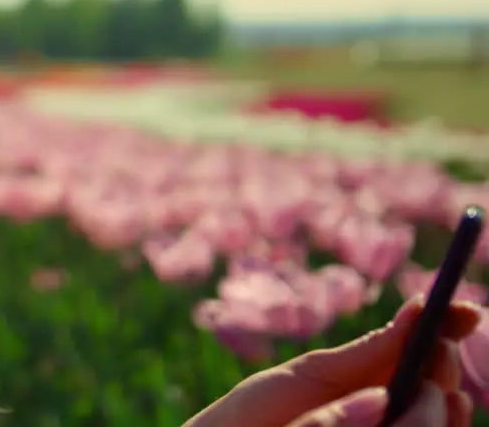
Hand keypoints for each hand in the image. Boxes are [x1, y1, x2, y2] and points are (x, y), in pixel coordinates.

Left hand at [185, 296, 481, 426]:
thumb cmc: (259, 415)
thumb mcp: (313, 376)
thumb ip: (366, 354)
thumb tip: (421, 311)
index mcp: (376, 385)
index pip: (428, 357)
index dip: (450, 329)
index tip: (466, 310)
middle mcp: (391, 413)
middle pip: (443, 392)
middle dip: (442, 369)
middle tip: (432, 357)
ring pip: (436, 422)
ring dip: (432, 407)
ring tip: (408, 395)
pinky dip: (416, 424)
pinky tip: (391, 408)